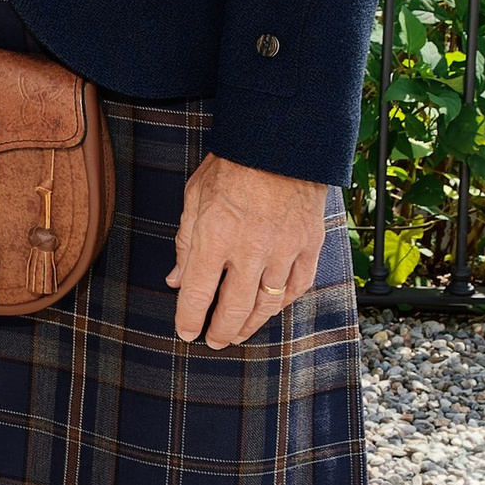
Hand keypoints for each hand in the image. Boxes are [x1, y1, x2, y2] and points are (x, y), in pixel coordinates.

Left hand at [168, 153, 325, 347]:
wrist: (280, 143)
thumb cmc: (232, 165)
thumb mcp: (195, 197)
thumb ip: (185, 242)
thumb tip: (176, 280)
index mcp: (215, 236)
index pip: (196, 293)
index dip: (188, 319)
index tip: (185, 332)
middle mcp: (250, 250)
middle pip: (233, 308)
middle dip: (220, 331)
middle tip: (213, 341)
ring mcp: (283, 250)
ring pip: (266, 304)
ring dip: (250, 324)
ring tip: (238, 334)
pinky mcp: (308, 246)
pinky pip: (296, 287)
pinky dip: (282, 304)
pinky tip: (270, 309)